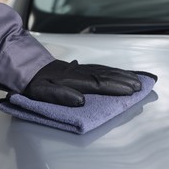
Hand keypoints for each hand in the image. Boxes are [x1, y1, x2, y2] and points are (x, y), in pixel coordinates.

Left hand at [23, 60, 145, 106]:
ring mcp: (81, 68)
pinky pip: (100, 68)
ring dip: (122, 74)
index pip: (98, 84)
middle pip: (106, 75)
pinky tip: (120, 73)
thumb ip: (60, 96)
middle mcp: (79, 72)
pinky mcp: (81, 68)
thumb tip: (81, 100)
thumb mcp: (41, 93)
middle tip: (140, 86)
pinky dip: (113, 70)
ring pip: (105, 70)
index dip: (115, 87)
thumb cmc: (35, 84)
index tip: (130, 91)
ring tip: (137, 79)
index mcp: (72, 80)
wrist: (28, 68)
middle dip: (124, 80)